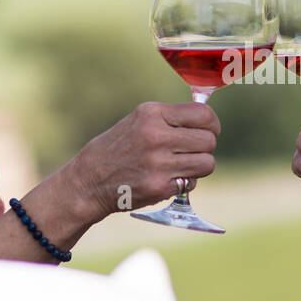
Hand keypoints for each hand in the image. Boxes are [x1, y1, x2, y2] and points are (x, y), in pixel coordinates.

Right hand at [64, 101, 219, 220]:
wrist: (88, 181)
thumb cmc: (117, 149)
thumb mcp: (138, 121)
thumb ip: (170, 119)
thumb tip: (207, 120)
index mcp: (152, 114)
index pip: (203, 114)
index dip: (212, 124)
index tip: (210, 130)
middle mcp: (156, 135)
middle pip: (209, 140)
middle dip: (205, 147)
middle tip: (192, 152)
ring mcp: (158, 163)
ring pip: (207, 163)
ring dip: (199, 166)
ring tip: (183, 166)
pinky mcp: (159, 187)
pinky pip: (191, 183)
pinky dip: (185, 183)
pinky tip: (168, 179)